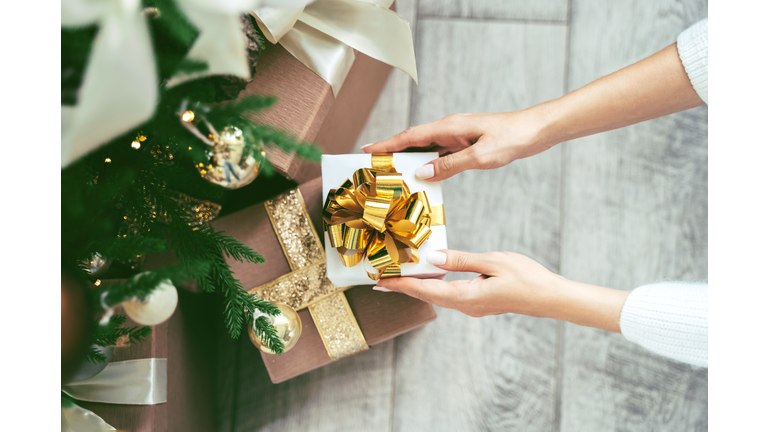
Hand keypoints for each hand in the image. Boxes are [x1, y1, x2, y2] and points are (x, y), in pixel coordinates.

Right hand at [362, 109, 555, 181]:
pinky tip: (423, 175)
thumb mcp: (481, 157)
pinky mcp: (466, 143)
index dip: (387, 143)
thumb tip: (422, 172)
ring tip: (392, 172)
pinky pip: (440, 154)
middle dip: (391, 151)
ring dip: (409, 159)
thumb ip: (450, 165)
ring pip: (426, 148)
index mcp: (449, 127)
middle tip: (372, 165)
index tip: (367, 149)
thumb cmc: (512, 138)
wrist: (535, 130)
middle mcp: (449, 129)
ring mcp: (457, 136)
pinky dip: (428, 163)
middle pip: (413, 141)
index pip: (410, 136)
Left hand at [374, 249, 628, 331]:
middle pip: (427, 294)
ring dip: (418, 285)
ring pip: (437, 295)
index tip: (380, 281)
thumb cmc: (526, 278)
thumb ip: (461, 260)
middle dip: (403, 286)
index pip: (425, 290)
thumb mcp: (493, 262)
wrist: (550, 298)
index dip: (401, 285)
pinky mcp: (478, 302)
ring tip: (399, 274)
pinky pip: (449, 293)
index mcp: (466, 296)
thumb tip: (432, 258)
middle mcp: (465, 305)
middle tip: (380, 277)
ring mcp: (472, 306)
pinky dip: (434, 285)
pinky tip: (429, 275)